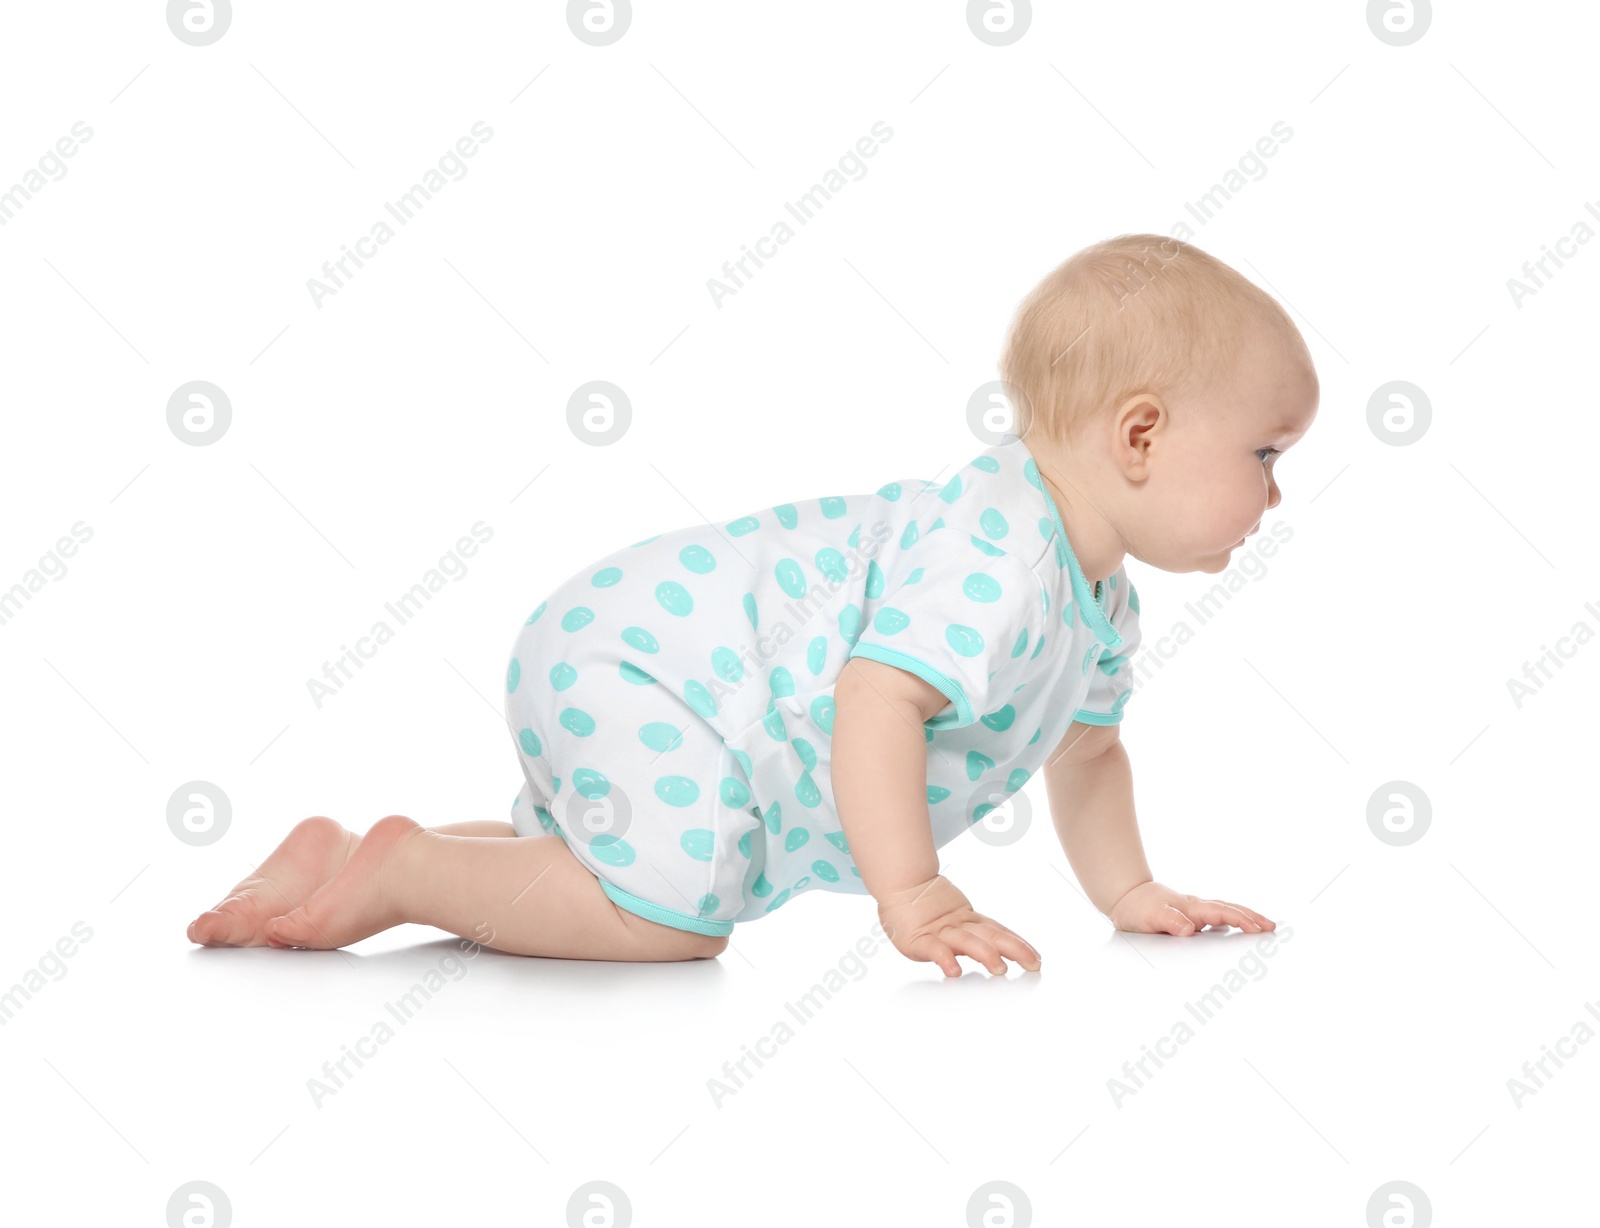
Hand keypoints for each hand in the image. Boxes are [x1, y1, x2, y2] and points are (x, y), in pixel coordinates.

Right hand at [877, 875, 1041, 976]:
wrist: (897, 881)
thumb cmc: (920, 903)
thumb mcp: (951, 916)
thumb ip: (968, 930)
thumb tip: (994, 947)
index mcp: (967, 919)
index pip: (998, 931)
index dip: (1018, 942)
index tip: (1036, 957)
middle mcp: (958, 924)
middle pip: (991, 935)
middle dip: (1014, 950)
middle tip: (1033, 963)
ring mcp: (939, 931)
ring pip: (967, 941)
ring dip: (985, 954)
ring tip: (999, 968)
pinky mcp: (918, 939)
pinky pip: (934, 950)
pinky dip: (945, 960)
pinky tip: (954, 971)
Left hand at [1109, 880, 1274, 935]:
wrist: (1125, 896)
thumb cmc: (1137, 908)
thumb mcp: (1149, 917)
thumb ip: (1168, 921)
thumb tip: (1188, 929)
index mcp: (1191, 908)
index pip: (1220, 913)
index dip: (1239, 920)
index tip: (1257, 928)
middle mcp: (1196, 908)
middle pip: (1229, 909)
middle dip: (1251, 917)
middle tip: (1272, 926)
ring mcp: (1194, 911)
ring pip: (1224, 912)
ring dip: (1244, 917)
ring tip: (1263, 926)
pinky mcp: (1190, 916)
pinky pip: (1215, 917)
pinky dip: (1229, 921)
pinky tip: (1234, 931)